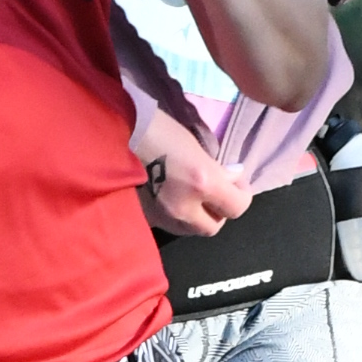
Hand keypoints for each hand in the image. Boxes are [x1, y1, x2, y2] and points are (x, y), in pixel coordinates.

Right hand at [138, 113, 255, 236]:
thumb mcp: (197, 147)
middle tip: (215, 192)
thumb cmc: (161, 131)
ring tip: (193, 198)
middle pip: (213, 227)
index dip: (242, 194)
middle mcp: (185, 208)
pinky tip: (173, 199)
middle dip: (219, 211)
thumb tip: (233, 178)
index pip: (237, 207)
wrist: (118, 133)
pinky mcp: (147, 218)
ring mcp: (164, 216)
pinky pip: (171, 225)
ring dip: (198, 217)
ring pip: (192, 230)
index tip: (237, 180)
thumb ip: (218, 169)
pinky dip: (177, 216)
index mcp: (203, 184)